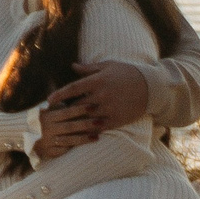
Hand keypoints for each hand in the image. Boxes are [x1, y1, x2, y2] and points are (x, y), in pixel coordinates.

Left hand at [33, 61, 149, 159]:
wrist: (150, 87)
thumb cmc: (127, 73)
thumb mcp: (108, 66)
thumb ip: (89, 68)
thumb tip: (73, 66)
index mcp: (98, 80)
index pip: (73, 88)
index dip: (59, 95)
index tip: (49, 100)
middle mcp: (102, 95)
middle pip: (77, 105)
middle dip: (67, 109)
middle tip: (57, 113)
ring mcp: (109, 108)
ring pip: (86, 118)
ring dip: (76, 121)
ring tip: (67, 123)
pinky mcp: (117, 119)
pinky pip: (98, 127)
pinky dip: (88, 130)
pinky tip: (81, 132)